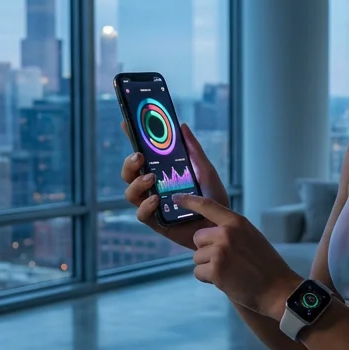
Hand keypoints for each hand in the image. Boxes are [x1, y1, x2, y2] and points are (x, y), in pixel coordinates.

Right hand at [120, 123, 229, 250]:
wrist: (222, 226)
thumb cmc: (213, 198)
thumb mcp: (205, 170)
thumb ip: (193, 150)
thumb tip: (182, 126)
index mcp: (162, 172)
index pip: (142, 154)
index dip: (132, 138)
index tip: (126, 123)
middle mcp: (153, 187)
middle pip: (129, 173)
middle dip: (129, 163)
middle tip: (140, 156)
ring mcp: (152, 204)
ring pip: (130, 192)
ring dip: (136, 183)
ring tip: (150, 178)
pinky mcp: (156, 222)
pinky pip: (141, 213)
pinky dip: (146, 205)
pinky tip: (156, 199)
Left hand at [176, 193, 300, 318]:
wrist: (277, 290)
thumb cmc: (266, 265)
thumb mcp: (251, 237)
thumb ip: (231, 231)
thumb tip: (209, 233)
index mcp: (237, 222)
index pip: (207, 205)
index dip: (188, 200)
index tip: (175, 198)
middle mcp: (227, 233)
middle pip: (198, 238)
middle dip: (206, 250)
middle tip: (226, 261)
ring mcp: (220, 251)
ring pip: (197, 257)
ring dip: (208, 267)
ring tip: (230, 271)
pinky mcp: (215, 270)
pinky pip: (198, 272)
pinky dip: (209, 279)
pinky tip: (227, 280)